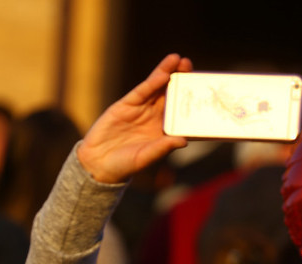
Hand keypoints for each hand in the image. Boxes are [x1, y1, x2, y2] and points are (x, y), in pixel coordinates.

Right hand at [77, 53, 192, 183]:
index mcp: (165, 132)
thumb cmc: (124, 165)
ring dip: (168, 74)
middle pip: (171, 96)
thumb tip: (183, 141)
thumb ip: (162, 148)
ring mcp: (141, 110)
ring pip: (157, 89)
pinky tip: (163, 73)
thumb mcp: (145, 157)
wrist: (97, 163)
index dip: (192, 103)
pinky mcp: (126, 105)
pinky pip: (142, 91)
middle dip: (181, 81)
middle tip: (191, 66)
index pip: (182, 115)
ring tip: (180, 60)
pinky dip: (152, 82)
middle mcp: (155, 119)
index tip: (204, 92)